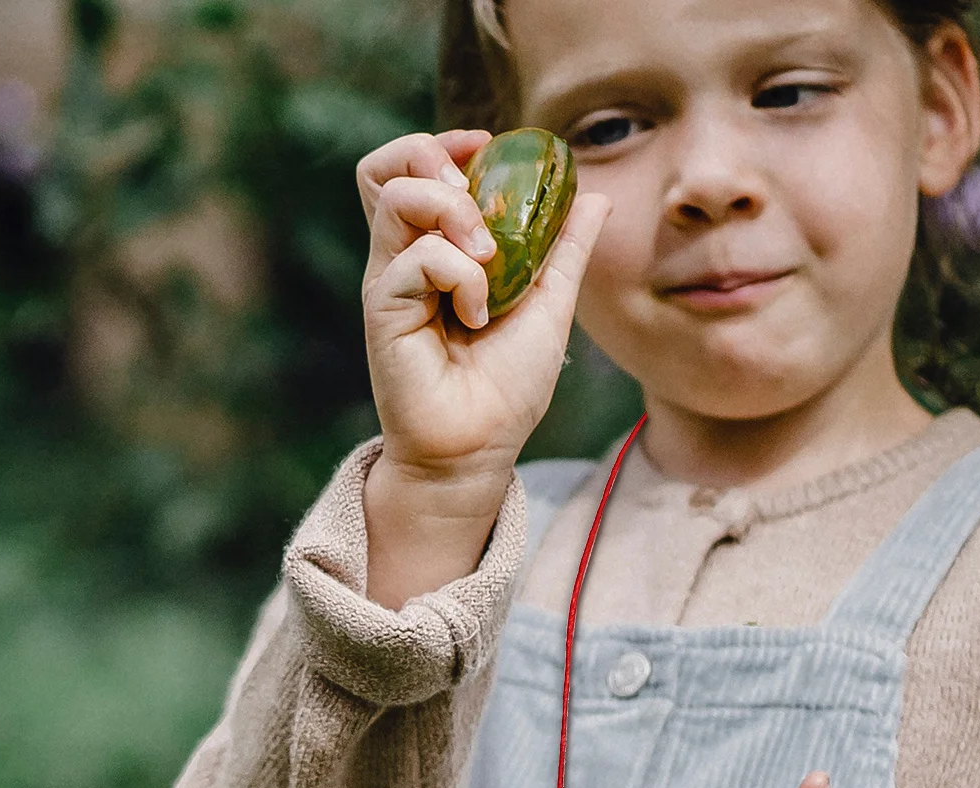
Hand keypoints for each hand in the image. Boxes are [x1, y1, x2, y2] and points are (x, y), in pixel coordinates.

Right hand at [356, 132, 610, 605]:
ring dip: (454, 213)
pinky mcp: (384, 308)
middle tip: (479, 202)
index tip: (487, 149)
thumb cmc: (507, 389)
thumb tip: (596, 197)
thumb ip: (565, 250)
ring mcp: (391, 280)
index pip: (414, 168)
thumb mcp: (550, 305)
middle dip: (437, 160)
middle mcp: (405, 258)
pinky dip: (460, 275)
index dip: (445, 144)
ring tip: (488, 260)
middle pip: (390, 167)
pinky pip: (418, 258)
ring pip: (397, 197)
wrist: (480, 450)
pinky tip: (476, 316)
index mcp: (437, 250)